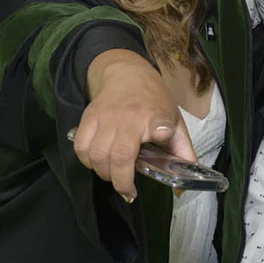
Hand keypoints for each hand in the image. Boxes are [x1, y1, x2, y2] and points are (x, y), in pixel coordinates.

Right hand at [72, 50, 195, 200]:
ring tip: (113, 176)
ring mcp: (107, 116)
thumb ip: (182, 153)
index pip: (161, 124)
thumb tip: (181, 189)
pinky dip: (86, 161)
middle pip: (119, 155)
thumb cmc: (153, 101)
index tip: (161, 135)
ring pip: (97, 155)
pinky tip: (98, 163)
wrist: (127, 73)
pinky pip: (81, 147)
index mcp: (156, 116)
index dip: (161, 132)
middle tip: (127, 189)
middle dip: (121, 181)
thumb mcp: (175, 121)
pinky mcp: (89, 116)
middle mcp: (131, 116)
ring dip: (103, 173)